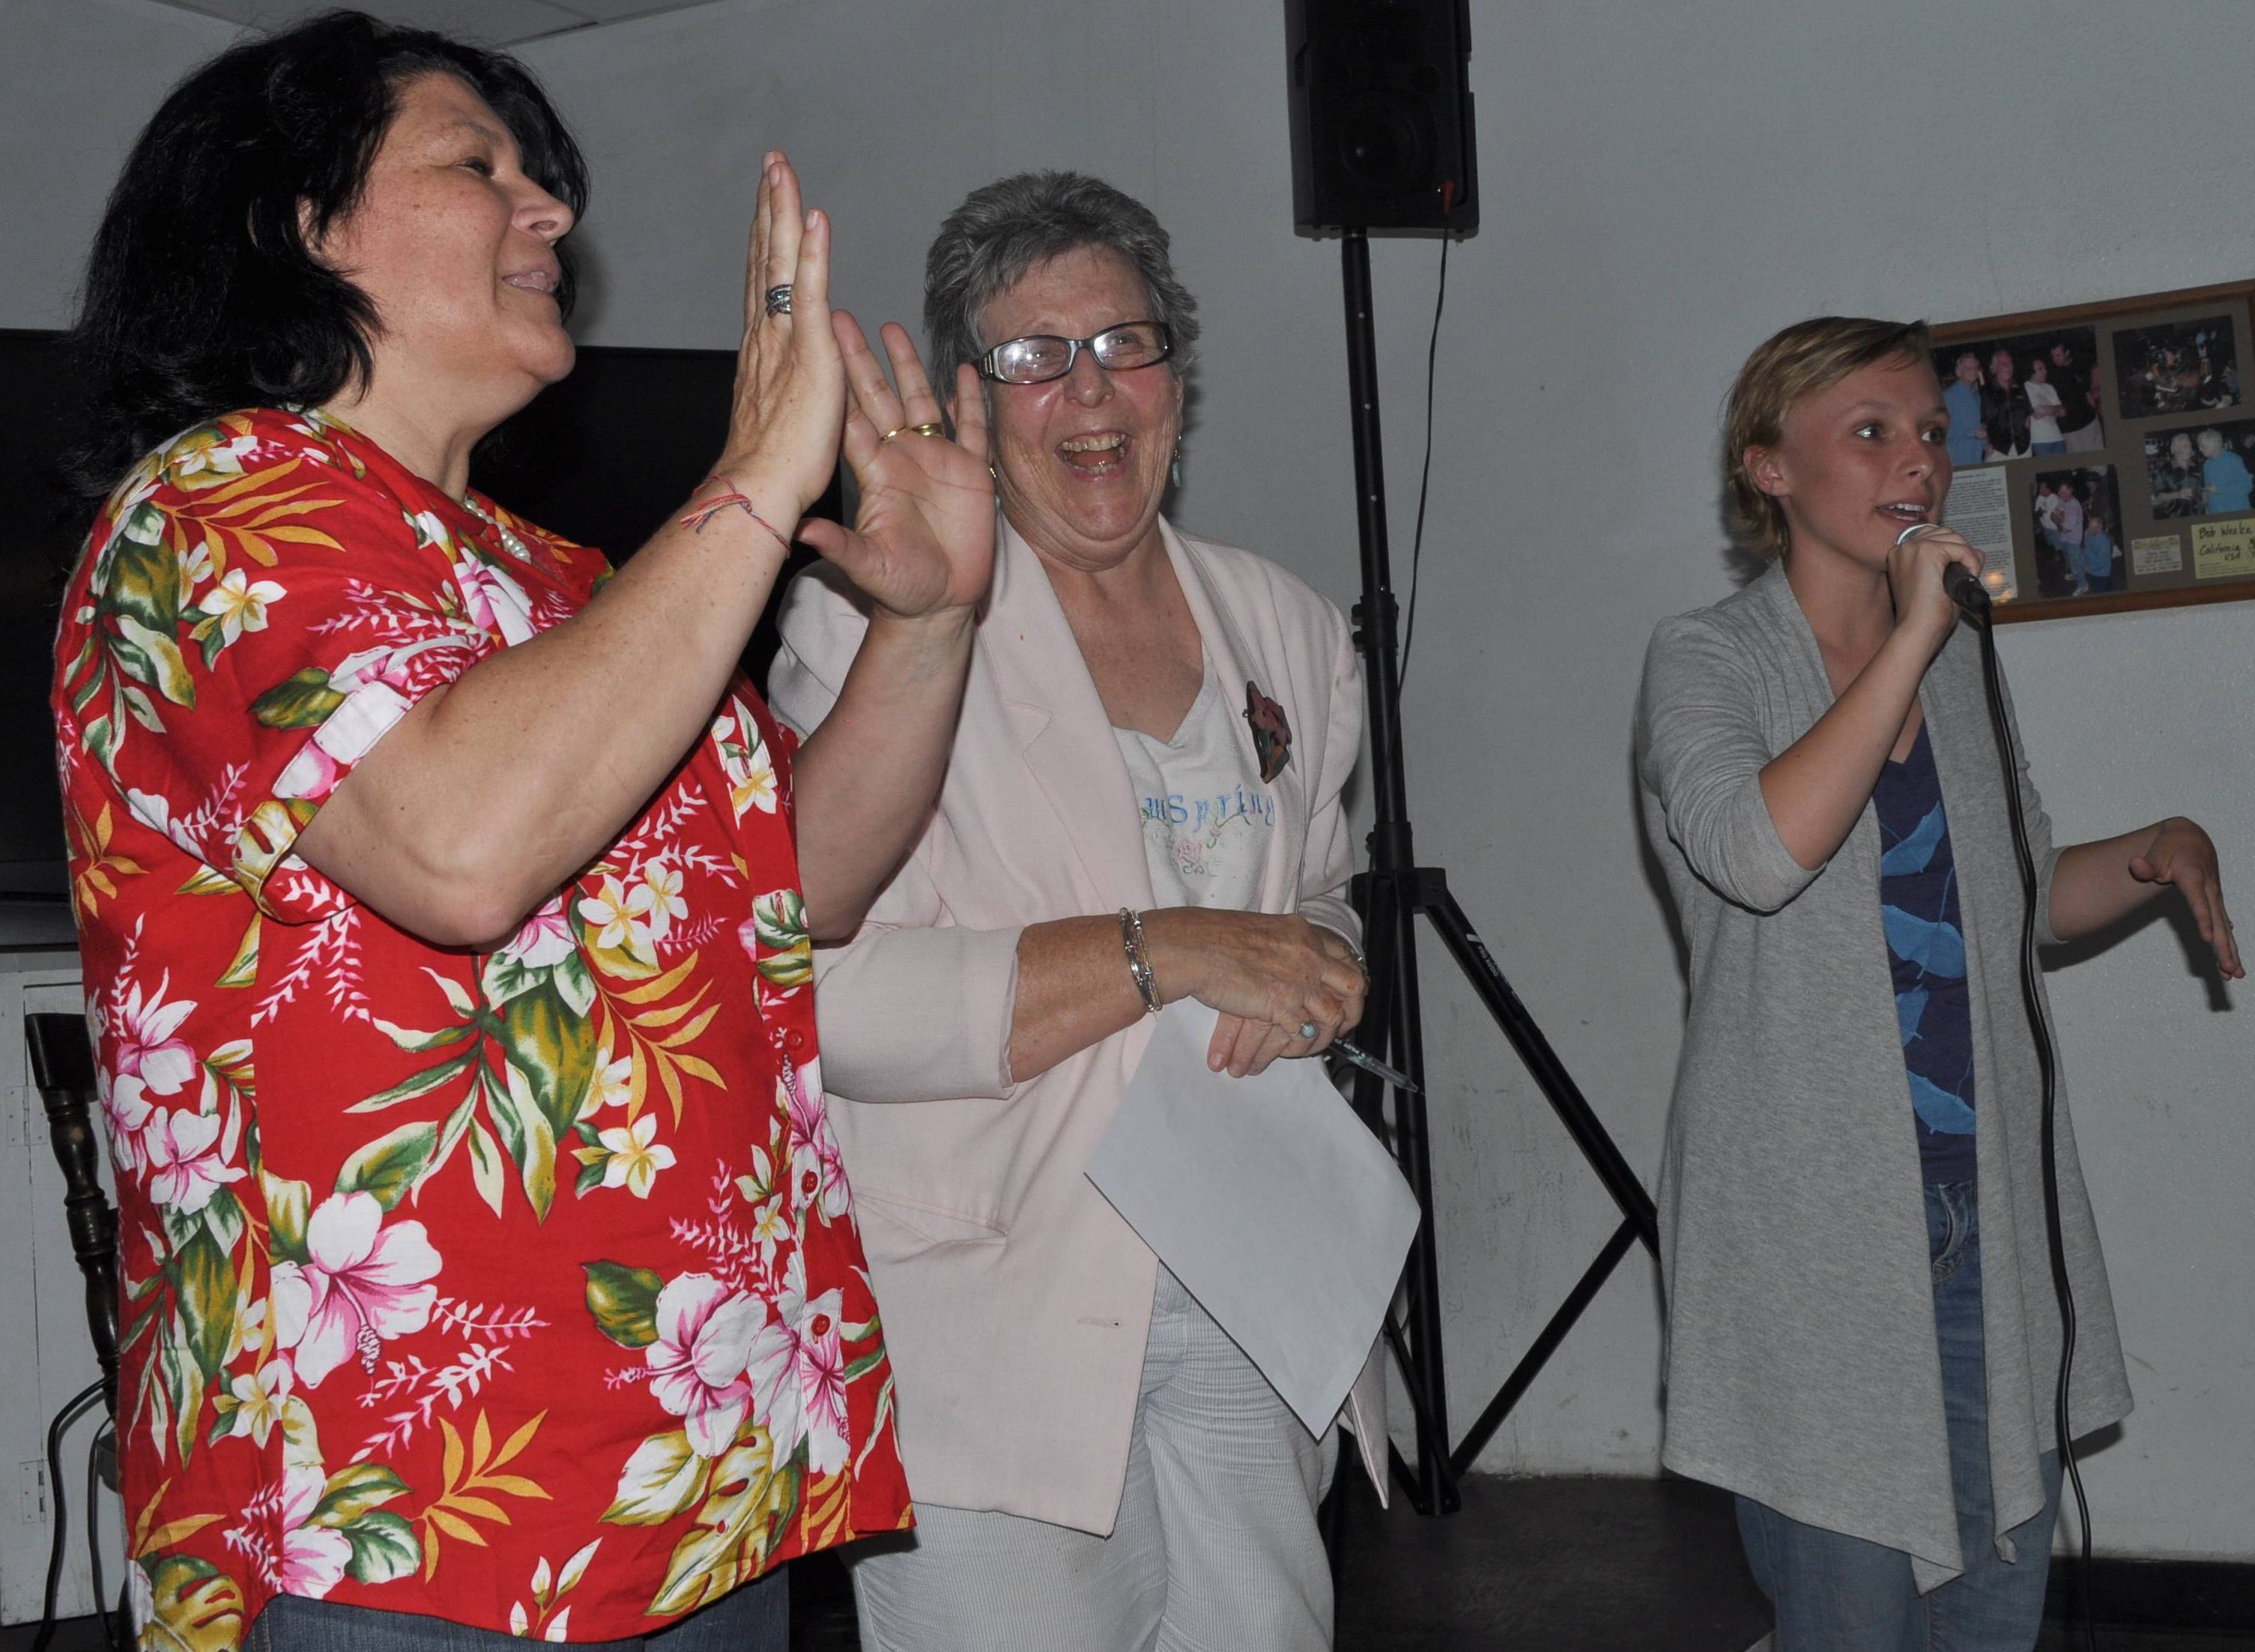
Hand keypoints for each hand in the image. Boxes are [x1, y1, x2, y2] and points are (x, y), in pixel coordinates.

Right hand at [710, 154, 844, 529]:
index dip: (767, 240)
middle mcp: (766, 335)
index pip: (765, 282)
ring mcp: (785, 340)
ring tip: (782, 170)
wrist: (760, 487)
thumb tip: (786, 381)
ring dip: (782, 211)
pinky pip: (809, 292)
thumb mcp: (781, 416)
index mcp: (764, 350)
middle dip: (769, 208)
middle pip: (765, 258)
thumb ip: (783, 389)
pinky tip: (813, 215)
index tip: (769, 203)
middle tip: (772, 165)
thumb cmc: (772, 468)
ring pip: (780, 262)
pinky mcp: (808, 352)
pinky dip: (810, 252)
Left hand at [796, 323, 994, 619]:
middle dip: (860, 358)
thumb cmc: (899, 589)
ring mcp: (935, 461)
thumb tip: (803, 532)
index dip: (834, 383)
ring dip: (907, 365)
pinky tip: (966, 371)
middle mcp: (901, 458)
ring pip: (921, 401)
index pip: (849, 419)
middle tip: (840, 317)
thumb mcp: (868, 567)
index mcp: (874, 474)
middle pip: (878, 397)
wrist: (940, 605)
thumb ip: (839, 546)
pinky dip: (970, 400)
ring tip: (892, 328)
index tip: (815, 349)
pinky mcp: (971, 472)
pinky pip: (972, 427)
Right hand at [1143, 909, 1366, 1076]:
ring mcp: (1300, 980)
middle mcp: (1309, 954)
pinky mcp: (1284, 1005)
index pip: (1343, 954)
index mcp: (1302, 932)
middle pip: (1352, 986)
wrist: (1194, 947)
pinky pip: (1305, 1033)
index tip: (1345, 993)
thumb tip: (1283, 964)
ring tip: (1314, 1048)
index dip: (1348, 977)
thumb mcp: (1259, 931)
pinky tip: (1287, 1052)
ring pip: (1333, 1016)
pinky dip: (1298, 1046)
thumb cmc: (1212, 938)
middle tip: (1342, 1026)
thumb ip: (1280, 946)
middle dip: (1352, 1009)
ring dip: (1325, 1035)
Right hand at [1888, 524, 1981, 647]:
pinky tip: (1968, 576)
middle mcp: (1903, 548)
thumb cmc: (1924, 616)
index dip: (1951, 548)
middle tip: (1967, 572)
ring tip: (1967, 576)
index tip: (1959, 566)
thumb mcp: (1941, 585)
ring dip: (1967, 555)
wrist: (1917, 629)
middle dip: (1961, 549)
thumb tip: (1977, 552)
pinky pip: (1960, 548)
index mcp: (1900, 555)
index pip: (1932, 536)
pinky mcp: (1928, 552)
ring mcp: (1914, 548)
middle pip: (1944, 532)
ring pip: (1953, 538)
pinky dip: (1970, 561)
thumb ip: (1956, 565)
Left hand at [2129, 818, 2242, 977]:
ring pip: (2223, 928)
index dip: (2202, 919)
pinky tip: (2231, 959)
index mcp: (2193, 877)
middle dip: (2223, 947)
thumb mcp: (2156, 851)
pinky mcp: (2214, 903)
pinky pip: (2222, 926)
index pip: (2197, 901)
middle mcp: (2209, 890)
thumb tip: (2136, 867)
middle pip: (2217, 922)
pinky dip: (2227, 942)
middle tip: (2229, 970)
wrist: (2190, 838)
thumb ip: (2146, 863)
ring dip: (2229, 951)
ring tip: (2234, 974)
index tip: (2207, 939)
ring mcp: (2214, 898)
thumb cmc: (2170, 847)